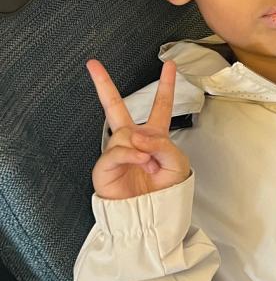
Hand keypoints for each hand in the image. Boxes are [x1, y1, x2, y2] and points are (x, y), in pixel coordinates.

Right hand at [88, 59, 190, 200]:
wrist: (151, 216)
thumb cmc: (164, 192)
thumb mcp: (177, 163)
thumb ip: (163, 145)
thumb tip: (138, 137)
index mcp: (154, 136)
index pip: (161, 105)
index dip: (166, 85)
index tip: (169, 65)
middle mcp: (132, 140)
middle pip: (115, 106)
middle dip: (103, 84)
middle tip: (93, 65)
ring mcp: (116, 151)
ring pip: (125, 133)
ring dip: (143, 147)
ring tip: (150, 164)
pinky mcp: (105, 166)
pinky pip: (117, 150)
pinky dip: (131, 155)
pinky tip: (140, 161)